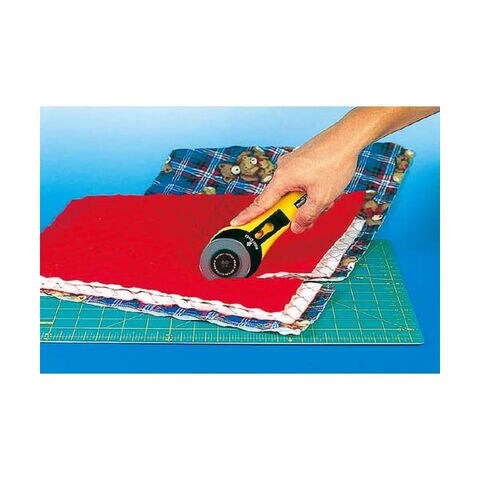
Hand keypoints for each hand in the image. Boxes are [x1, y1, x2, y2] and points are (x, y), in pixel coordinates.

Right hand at [230, 127, 359, 233]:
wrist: (348, 137)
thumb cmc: (335, 161)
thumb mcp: (322, 197)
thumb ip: (307, 216)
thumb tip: (296, 227)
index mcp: (282, 178)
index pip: (261, 204)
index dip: (248, 216)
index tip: (237, 223)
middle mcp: (283, 169)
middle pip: (282, 200)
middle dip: (297, 210)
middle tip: (310, 217)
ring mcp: (292, 164)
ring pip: (295, 192)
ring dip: (309, 200)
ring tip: (328, 198)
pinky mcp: (301, 161)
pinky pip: (301, 181)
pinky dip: (312, 189)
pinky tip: (327, 188)